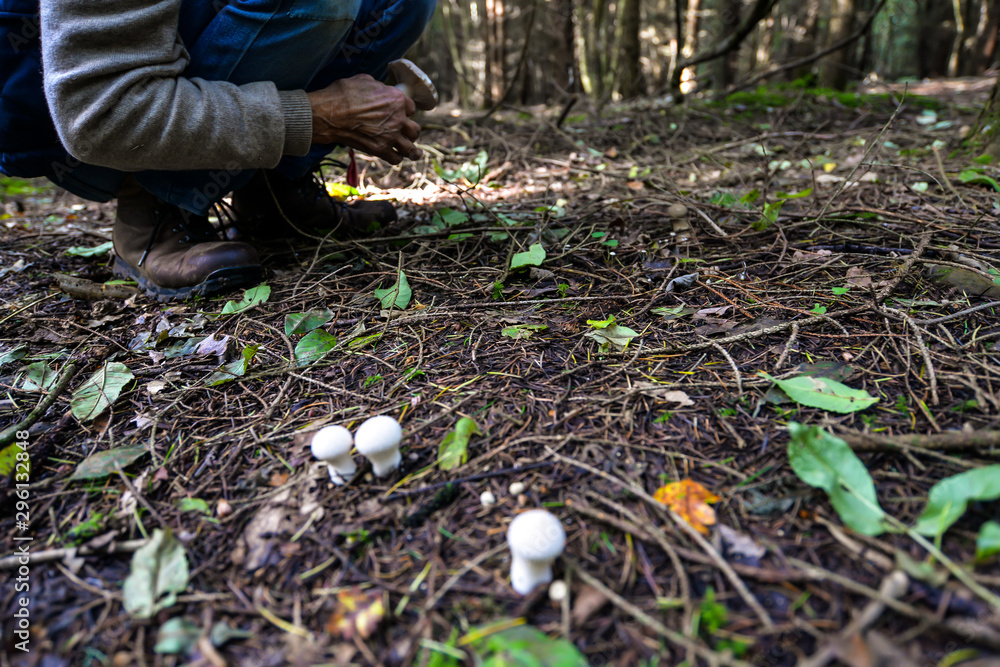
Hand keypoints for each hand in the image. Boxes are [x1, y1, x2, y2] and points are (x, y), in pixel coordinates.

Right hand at [307, 74, 422, 163]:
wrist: (329, 114)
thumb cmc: (343, 94)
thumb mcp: (364, 80)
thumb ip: (379, 87)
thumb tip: (381, 90)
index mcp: (397, 99)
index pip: (412, 108)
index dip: (406, 110)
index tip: (401, 113)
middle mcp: (398, 119)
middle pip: (415, 129)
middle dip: (411, 131)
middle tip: (406, 132)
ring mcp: (390, 136)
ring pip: (410, 148)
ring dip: (410, 149)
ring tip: (412, 152)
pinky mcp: (380, 150)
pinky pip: (395, 159)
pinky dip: (396, 158)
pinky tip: (394, 156)